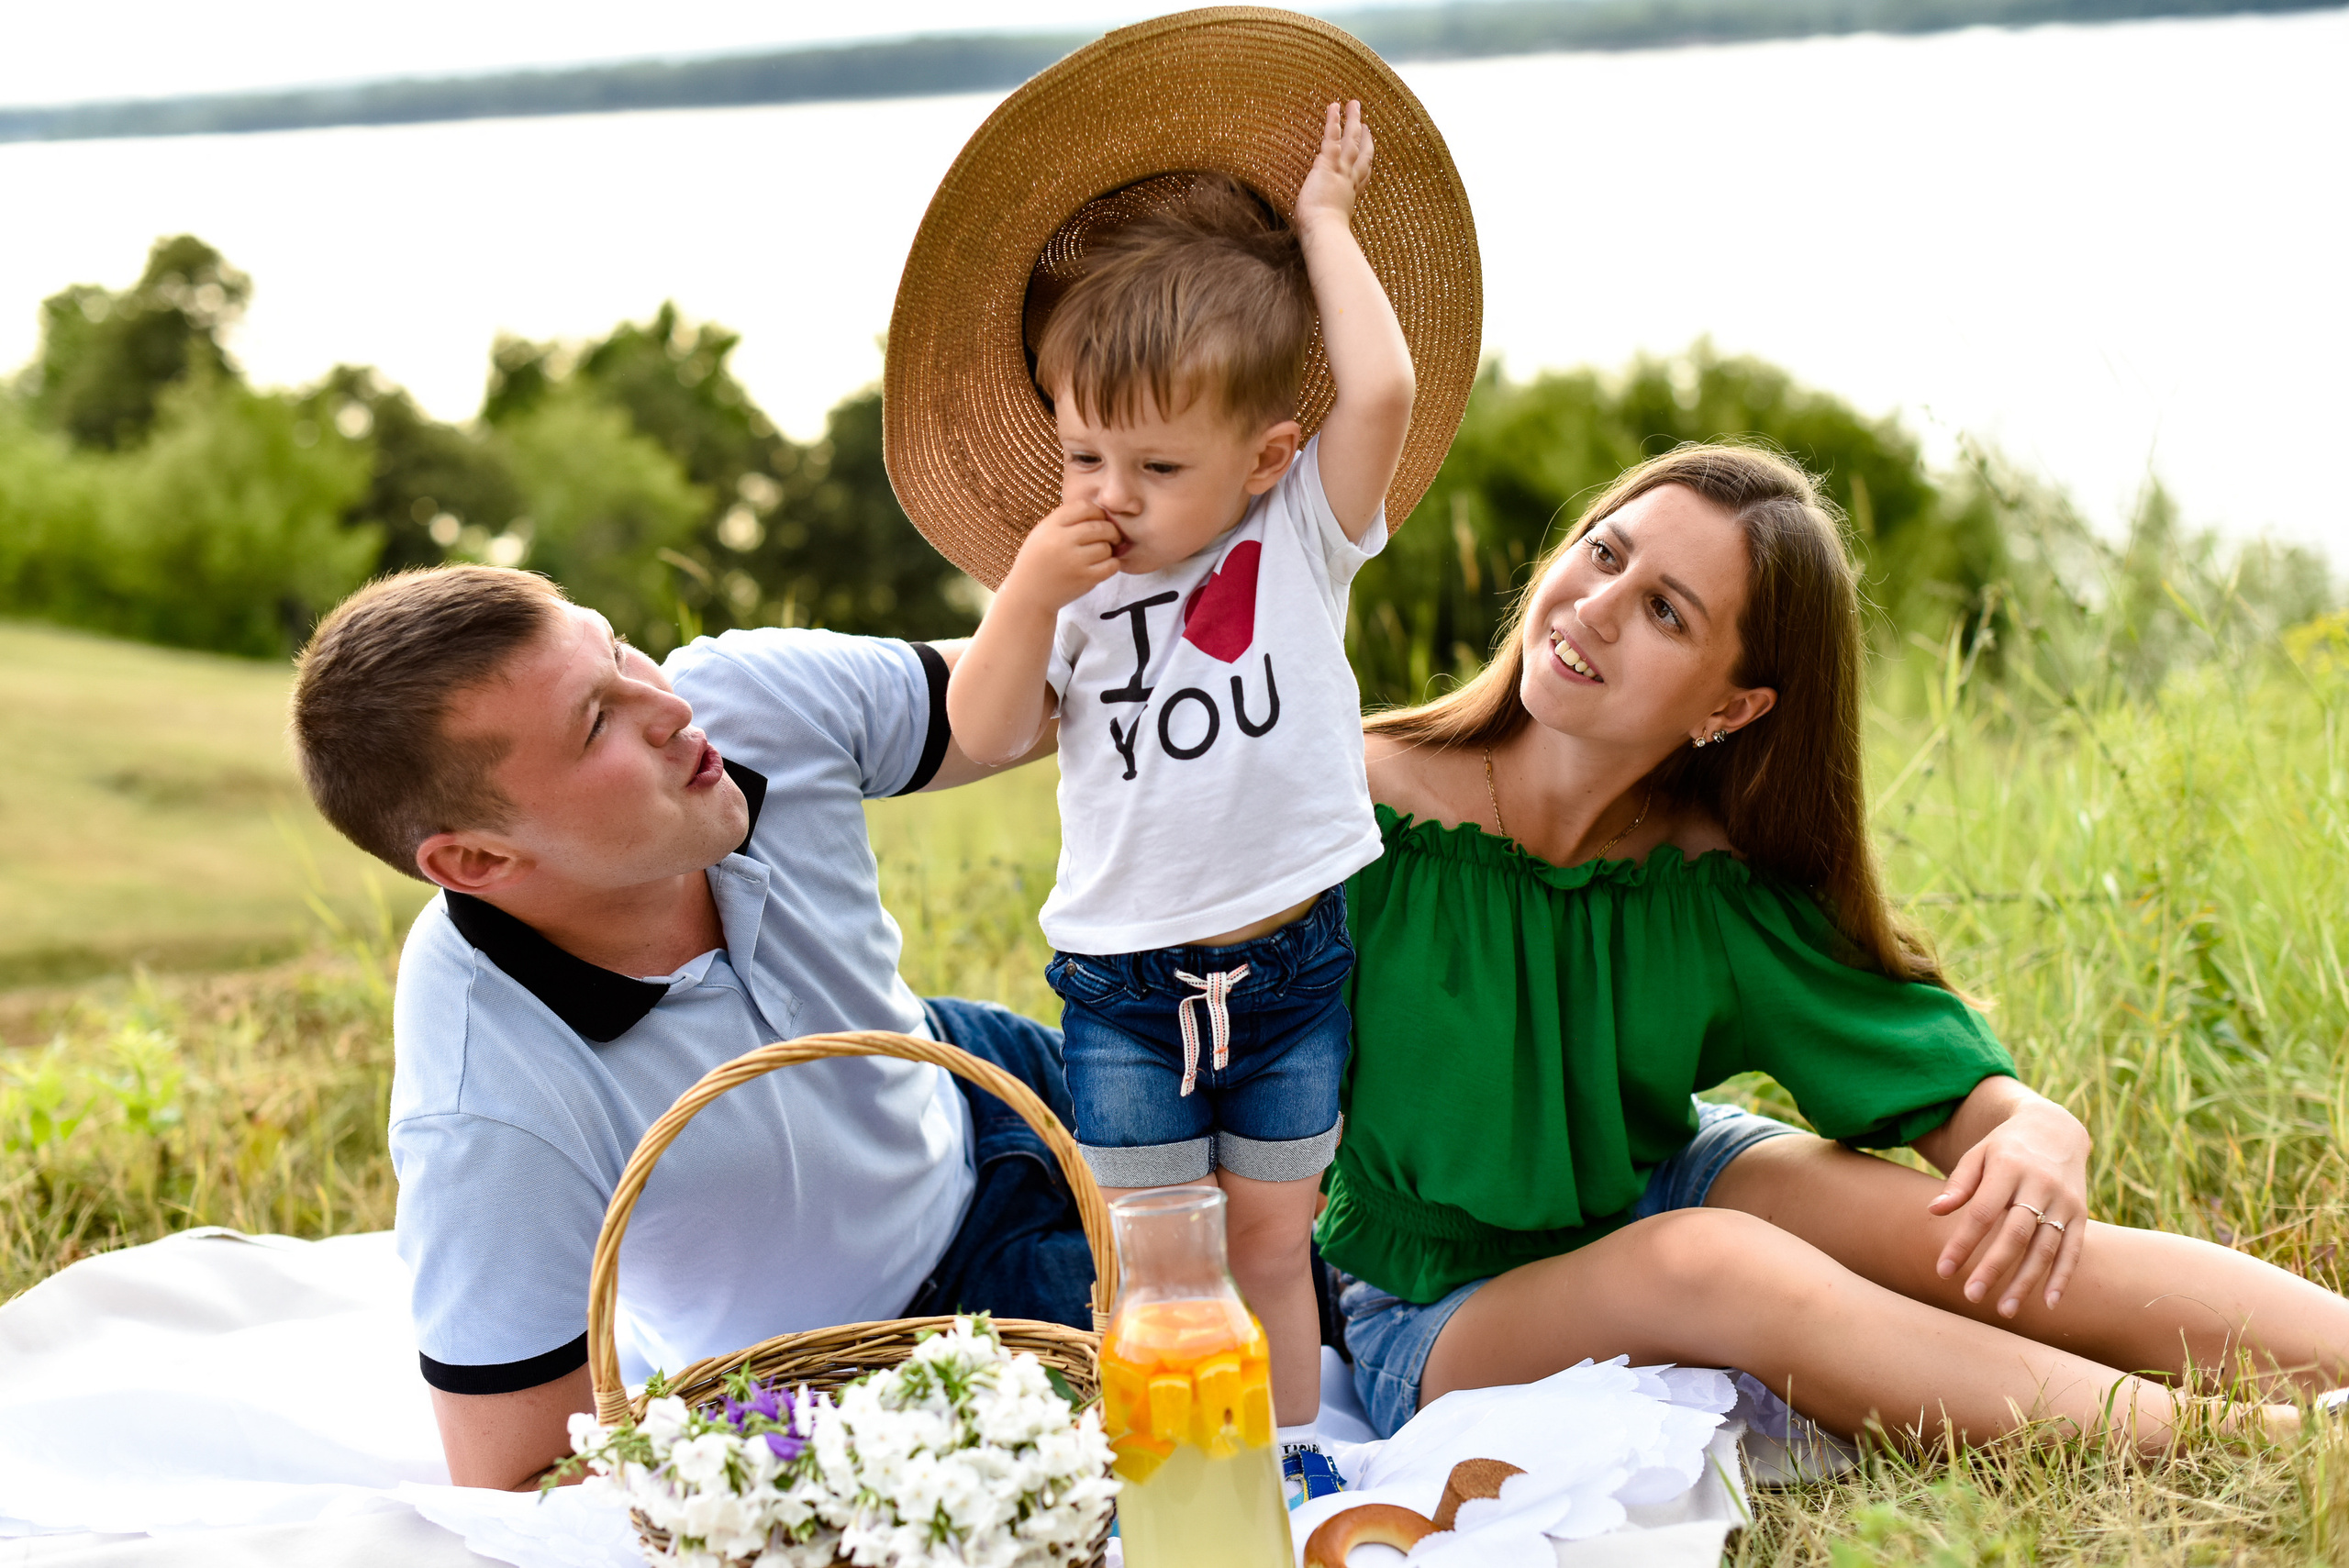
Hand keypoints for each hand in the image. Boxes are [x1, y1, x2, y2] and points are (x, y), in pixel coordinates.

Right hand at [998, 498, 1123, 613]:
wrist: (1028, 595)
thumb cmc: (1039, 561)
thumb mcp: (1043, 533)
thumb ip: (1066, 520)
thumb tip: (1101, 512)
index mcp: (1050, 526)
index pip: (1084, 507)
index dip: (1097, 512)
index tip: (1098, 520)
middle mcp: (1061, 541)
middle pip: (1100, 526)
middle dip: (1110, 531)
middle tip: (1110, 537)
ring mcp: (1074, 561)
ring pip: (1106, 547)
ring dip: (1108, 550)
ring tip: (1099, 555)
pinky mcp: (1085, 579)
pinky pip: (1112, 565)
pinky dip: (1112, 564)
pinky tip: (1103, 566)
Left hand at [1295, 100, 1373, 235]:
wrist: (1324, 232)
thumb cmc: (1324, 235)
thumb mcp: (1331, 224)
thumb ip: (1330, 219)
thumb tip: (1322, 229)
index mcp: (1351, 195)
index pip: (1362, 174)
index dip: (1366, 160)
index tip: (1369, 149)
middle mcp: (1351, 179)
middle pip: (1362, 152)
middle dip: (1364, 136)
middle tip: (1366, 123)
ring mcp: (1342, 169)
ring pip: (1351, 138)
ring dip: (1353, 119)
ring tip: (1353, 103)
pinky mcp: (1329, 163)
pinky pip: (1332, 136)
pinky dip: (1333, 120)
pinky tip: (1334, 106)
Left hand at [1926, 1096, 2091, 1316]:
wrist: (2056, 1129)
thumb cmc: (2005, 1147)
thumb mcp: (1978, 1154)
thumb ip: (1959, 1183)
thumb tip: (1933, 1211)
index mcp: (2008, 1168)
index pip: (1982, 1213)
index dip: (1962, 1243)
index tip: (1943, 1270)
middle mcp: (2039, 1185)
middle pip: (2015, 1234)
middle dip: (1993, 1268)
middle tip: (1971, 1296)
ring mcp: (2064, 1201)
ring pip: (2046, 1247)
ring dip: (2026, 1281)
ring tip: (2005, 1310)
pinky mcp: (2081, 1213)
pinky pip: (2074, 1249)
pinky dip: (2062, 1277)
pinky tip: (2048, 1303)